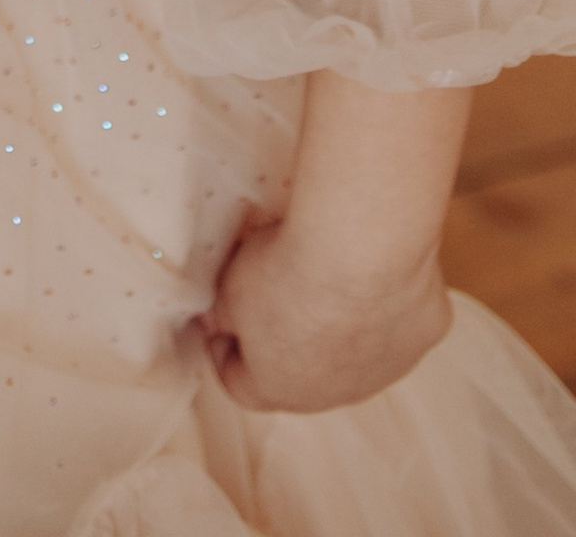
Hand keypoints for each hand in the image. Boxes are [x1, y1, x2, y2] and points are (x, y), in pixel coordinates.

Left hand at [202, 212, 451, 412]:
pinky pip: (398, 319)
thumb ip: (223, 313)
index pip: (241, 386)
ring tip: (326, 273)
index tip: (219, 318)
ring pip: (356, 351)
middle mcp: (339, 393)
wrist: (363, 250)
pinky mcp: (423, 336)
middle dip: (284, 338)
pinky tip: (373, 263)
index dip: (224, 350)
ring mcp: (388, 368)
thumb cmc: (287, 272)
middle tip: (272, 291)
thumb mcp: (229, 289)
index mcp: (281, 389)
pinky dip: (384, 299)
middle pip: (303, 373)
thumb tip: (221, 321)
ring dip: (338, 323)